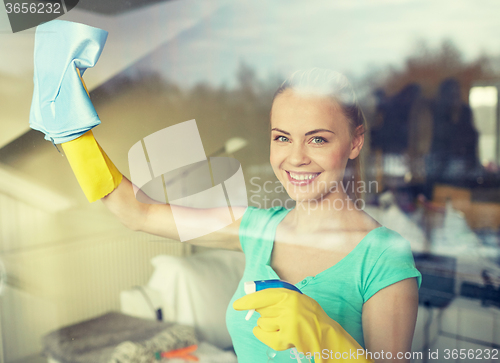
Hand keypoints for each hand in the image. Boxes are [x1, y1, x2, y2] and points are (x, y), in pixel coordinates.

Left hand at [233, 288, 373, 361]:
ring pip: (262, 323)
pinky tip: (273, 335)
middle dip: (265, 314)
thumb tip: (254, 301)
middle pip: (261, 310)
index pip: (263, 295)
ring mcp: (287, 322)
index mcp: (290, 295)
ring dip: (268, 326)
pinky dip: (264, 336)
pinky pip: (265, 335)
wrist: (328, 335)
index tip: (238, 305)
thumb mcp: (298, 300)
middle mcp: (288, 306)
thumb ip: (279, 298)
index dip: (248, 300)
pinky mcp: (288, 336)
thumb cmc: (311, 317)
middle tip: (280, 317)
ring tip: (284, 327)